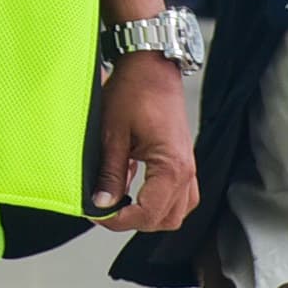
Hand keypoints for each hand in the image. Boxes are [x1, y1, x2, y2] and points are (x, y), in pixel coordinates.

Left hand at [93, 54, 197, 232]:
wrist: (151, 66)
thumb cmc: (134, 91)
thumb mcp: (112, 134)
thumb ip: (110, 173)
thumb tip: (102, 203)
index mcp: (171, 167)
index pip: (148, 213)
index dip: (120, 220)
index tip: (98, 214)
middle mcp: (186, 171)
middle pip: (167, 219)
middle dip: (136, 221)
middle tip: (107, 210)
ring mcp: (188, 166)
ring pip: (176, 211)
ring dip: (151, 214)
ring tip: (121, 202)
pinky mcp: (183, 160)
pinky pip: (179, 195)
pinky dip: (159, 200)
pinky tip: (134, 188)